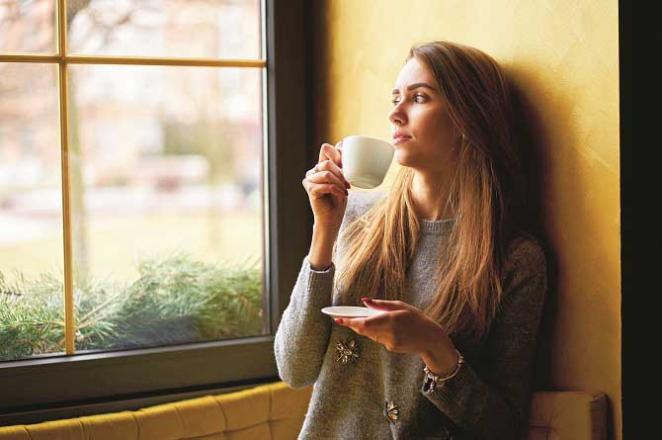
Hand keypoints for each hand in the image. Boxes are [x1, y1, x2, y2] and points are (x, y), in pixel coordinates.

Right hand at [302, 142, 350, 233]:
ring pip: (327, 174)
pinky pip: (327, 185)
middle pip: (327, 163)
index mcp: (320, 166)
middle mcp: (313, 171)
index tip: (346, 164)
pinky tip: (341, 195)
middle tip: (347, 185)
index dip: (337, 152)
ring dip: (339, 183)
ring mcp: (309, 180)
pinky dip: (337, 190)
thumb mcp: (343, 179)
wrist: (332, 218)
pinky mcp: (310, 190)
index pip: (326, 149)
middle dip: (341, 174)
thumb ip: (342, 165)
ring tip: (344, 191)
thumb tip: (345, 148)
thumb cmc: (338, 199)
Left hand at [334, 298, 457, 372]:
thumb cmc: (416, 318)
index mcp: (392, 319)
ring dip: (363, 327)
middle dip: (351, 324)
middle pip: (363, 330)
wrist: (430, 338)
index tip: (338, 319)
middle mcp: (389, 332)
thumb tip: (364, 301)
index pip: (365, 322)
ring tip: (362, 319)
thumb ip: (381, 304)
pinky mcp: (391, 348)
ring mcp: (390, 342)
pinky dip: (376, 332)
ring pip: (369, 334)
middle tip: (340, 319)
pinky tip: (385, 328)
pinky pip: (378, 338)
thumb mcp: (401, 306)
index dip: (350, 321)